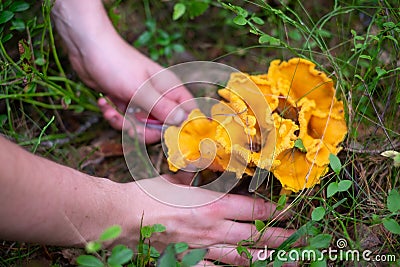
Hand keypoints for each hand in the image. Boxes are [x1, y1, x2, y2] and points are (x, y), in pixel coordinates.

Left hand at [53, 0, 193, 142]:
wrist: (87, 49)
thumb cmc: (116, 62)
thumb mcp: (140, 89)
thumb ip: (161, 107)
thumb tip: (182, 120)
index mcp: (170, 89)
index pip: (187, 113)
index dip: (180, 127)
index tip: (164, 134)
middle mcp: (159, 96)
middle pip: (163, 127)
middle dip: (143, 130)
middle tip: (128, 125)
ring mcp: (143, 101)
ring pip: (142, 127)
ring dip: (123, 123)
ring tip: (110, 110)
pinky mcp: (127, 103)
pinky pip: (126, 121)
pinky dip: (113, 116)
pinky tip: (104, 103)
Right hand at [119, 176, 295, 265]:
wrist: (122, 215)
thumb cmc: (149, 193)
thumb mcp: (178, 179)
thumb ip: (198, 178)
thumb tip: (208, 168)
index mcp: (212, 204)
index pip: (254, 209)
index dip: (276, 210)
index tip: (291, 211)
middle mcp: (213, 229)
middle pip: (255, 235)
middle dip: (282, 238)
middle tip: (304, 240)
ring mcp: (203, 248)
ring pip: (243, 257)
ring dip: (268, 259)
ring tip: (288, 261)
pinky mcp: (189, 261)